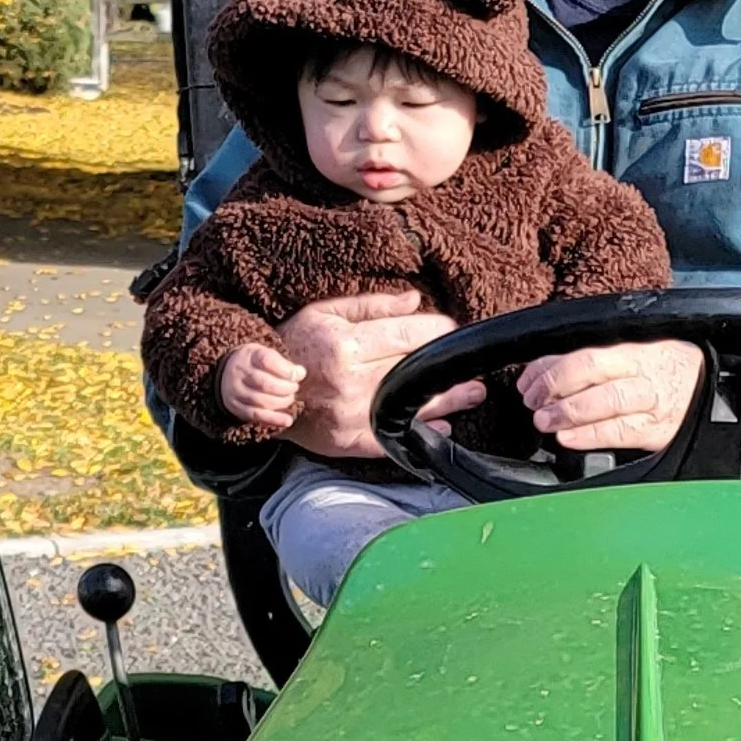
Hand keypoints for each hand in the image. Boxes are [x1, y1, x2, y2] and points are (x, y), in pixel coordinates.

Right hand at [216, 327, 308, 431]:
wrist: (225, 373)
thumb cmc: (254, 363)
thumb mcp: (265, 353)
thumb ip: (283, 363)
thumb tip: (300, 373)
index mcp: (249, 356)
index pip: (268, 361)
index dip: (286, 370)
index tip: (298, 374)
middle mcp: (240, 373)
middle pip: (266, 384)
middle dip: (286, 388)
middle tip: (294, 387)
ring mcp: (237, 391)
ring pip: (262, 401)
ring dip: (282, 402)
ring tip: (289, 398)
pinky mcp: (237, 407)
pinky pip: (257, 416)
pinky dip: (274, 419)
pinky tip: (287, 420)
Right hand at [272, 290, 463, 461]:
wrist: (264, 388)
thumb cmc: (296, 344)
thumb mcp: (326, 312)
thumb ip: (372, 306)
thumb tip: (415, 300)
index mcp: (346, 345)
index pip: (406, 335)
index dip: (436, 331)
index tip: (453, 329)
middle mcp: (350, 380)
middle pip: (414, 373)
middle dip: (448, 370)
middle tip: (475, 369)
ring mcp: (351, 414)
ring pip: (410, 406)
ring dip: (447, 402)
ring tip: (472, 395)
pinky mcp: (349, 439)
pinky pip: (392, 440)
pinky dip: (420, 434)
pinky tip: (443, 428)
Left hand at [515, 335, 704, 460]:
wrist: (714, 390)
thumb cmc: (666, 370)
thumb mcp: (637, 351)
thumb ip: (599, 359)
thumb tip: (546, 369)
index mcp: (634, 348)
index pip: (585, 353)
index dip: (550, 367)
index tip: (528, 381)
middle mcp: (642, 371)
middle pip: (592, 369)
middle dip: (554, 385)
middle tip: (532, 401)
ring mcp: (652, 401)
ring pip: (607, 400)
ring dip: (568, 411)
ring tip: (544, 421)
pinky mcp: (657, 430)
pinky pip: (621, 432)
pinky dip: (590, 436)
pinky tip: (568, 438)